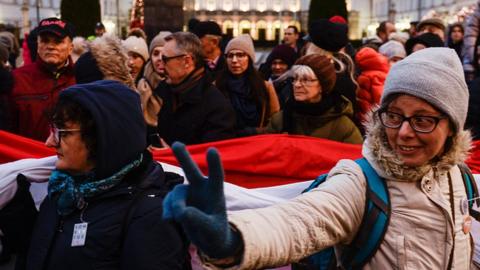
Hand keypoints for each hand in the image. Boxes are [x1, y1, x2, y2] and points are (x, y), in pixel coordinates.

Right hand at [163, 142, 241, 258]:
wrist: (208, 239)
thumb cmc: (216, 233)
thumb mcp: (211, 230)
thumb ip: (198, 220)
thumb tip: (181, 212)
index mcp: (215, 192)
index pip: (216, 176)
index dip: (214, 164)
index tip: (212, 150)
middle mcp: (201, 188)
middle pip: (191, 171)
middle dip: (183, 157)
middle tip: (176, 144)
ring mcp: (188, 193)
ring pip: (176, 192)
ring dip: (175, 205)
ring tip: (177, 219)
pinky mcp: (178, 201)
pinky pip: (168, 202)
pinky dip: (167, 210)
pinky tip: (168, 220)